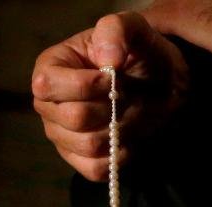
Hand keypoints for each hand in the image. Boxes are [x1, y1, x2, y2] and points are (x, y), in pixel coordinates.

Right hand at [32, 12, 188, 180]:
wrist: (163, 87)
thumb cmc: (141, 56)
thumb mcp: (134, 30)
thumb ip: (116, 30)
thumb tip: (107, 58)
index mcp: (51, 69)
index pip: (48, 85)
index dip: (87, 85)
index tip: (115, 77)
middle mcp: (49, 105)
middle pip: (74, 118)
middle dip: (112, 107)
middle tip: (127, 95)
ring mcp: (62, 135)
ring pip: (87, 145)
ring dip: (120, 130)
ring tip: (128, 113)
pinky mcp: (80, 160)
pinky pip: (94, 169)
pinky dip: (118, 156)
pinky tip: (127, 138)